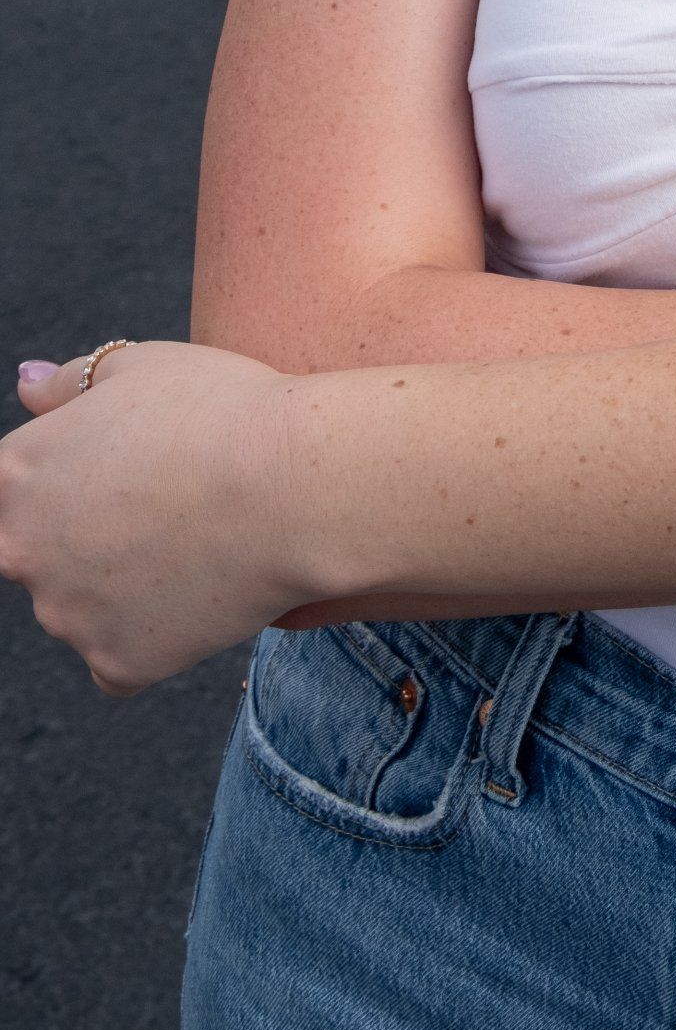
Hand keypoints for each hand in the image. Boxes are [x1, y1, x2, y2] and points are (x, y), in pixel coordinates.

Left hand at [1, 343, 304, 693]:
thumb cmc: (222, 410)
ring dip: (123, 584)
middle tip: (169, 502)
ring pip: (82, 606)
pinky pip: (122, 657)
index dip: (78, 474)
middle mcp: (20, 549)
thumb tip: (24, 385)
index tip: (129, 470)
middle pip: (42, 551)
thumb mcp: (140, 366)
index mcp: (17, 472)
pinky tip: (202, 591)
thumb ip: (67, 382)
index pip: (16, 486)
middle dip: (90, 534)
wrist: (294, 486)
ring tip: (198, 541)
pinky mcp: (114, 662)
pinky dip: (154, 635)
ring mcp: (64, 616)